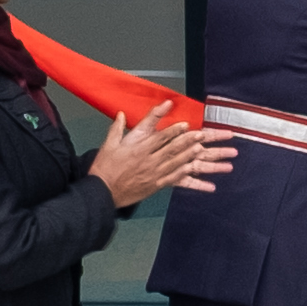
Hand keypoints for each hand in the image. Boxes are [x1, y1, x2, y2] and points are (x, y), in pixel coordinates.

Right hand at [90, 115, 232, 208]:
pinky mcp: (155, 185)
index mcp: (138, 149)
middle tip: (203, 135)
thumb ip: (117, 127)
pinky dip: (185, 174)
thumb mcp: (108, 144)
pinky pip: (173, 179)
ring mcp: (153, 174)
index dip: (174, 131)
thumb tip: (121, 113)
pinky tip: (194, 169)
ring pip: (176, 163)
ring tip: (204, 150)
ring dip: (192, 156)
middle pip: (172, 149)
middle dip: (189, 141)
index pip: (159, 137)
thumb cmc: (104, 168)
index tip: (186, 124)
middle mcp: (148, 161)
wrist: (102, 192)